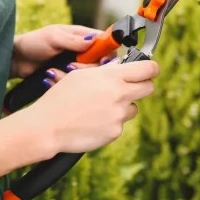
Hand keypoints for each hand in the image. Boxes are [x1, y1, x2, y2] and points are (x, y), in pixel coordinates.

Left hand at [10, 24, 119, 79]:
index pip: (104, 43)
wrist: (16, 60)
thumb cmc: (33, 43)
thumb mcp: (53, 38)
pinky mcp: (67, 77)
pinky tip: (49, 77)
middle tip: (69, 66)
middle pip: (99, 63)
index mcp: (81, 36)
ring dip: (70, 76)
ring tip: (53, 71)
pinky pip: (74, 84)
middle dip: (85, 67)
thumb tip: (94, 40)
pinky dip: (61, 82)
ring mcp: (74, 65)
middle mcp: (81, 51)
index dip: (107, 52)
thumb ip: (74, 40)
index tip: (101, 61)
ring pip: (87, 76)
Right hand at [17, 58, 159, 154]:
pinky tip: (92, 121)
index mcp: (112, 76)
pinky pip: (119, 124)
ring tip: (99, 107)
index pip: (148, 69)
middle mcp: (120, 95)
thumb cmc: (60, 97)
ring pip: (133, 108)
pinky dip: (110, 122)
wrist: (48, 126)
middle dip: (142, 86)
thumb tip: (120, 66)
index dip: (151, 68)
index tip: (150, 69)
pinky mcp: (115, 132)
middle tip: (130, 87)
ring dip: (123, 106)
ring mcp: (119, 115)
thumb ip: (105, 71)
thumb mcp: (80, 75)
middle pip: (149, 88)